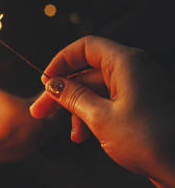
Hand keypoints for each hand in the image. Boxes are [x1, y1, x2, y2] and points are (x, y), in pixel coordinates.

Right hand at [30, 36, 174, 187]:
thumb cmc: (148, 140)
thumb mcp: (100, 118)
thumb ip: (73, 97)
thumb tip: (53, 84)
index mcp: (126, 63)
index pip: (86, 47)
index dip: (61, 61)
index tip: (44, 82)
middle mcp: (134, 70)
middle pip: (87, 72)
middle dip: (63, 92)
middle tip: (39, 112)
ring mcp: (139, 88)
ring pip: (96, 90)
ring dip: (77, 109)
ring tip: (70, 135)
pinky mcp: (142, 107)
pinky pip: (109, 103)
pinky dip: (93, 116)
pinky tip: (85, 137)